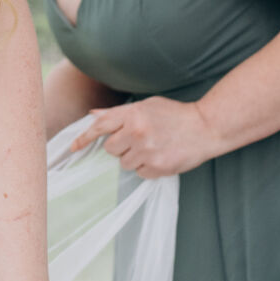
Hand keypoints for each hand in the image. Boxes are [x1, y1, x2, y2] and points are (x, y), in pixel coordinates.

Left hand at [70, 96, 216, 175]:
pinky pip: (140, 174)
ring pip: (124, 163)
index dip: (84, 137)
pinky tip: (161, 157)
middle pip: (110, 149)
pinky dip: (148, 168)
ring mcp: (147, 151)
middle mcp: (137, 132)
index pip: (100, 126)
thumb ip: (119, 113)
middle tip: (137, 140)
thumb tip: (94, 115)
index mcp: (132, 114)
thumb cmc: (175, 114)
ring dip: (134, 158)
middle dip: (120, 147)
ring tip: (153, 147)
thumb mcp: (147, 106)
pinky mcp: (158, 167)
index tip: (73, 148)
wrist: (207, 127)